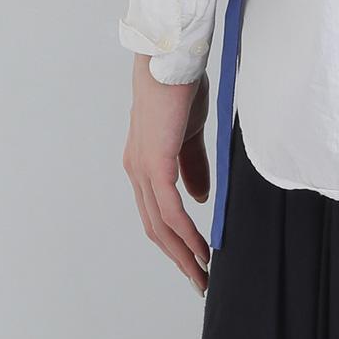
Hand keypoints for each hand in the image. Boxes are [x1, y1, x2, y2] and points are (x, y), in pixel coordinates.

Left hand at [123, 54, 211, 293]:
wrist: (171, 59)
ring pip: (160, 225)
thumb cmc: (179, 87)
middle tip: (198, 278)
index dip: (174, 237)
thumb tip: (198, 200)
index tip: (195, 255)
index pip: (156, 211)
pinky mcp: (155, 164)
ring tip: (202, 271)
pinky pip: (170, 210)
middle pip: (154, 226)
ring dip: (182, 252)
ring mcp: (143, 169)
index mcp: (143, 161)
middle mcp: (136, 170)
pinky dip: (186, 233)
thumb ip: (192, 166)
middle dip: (177, 256)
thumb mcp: (190, 132)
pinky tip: (201, 247)